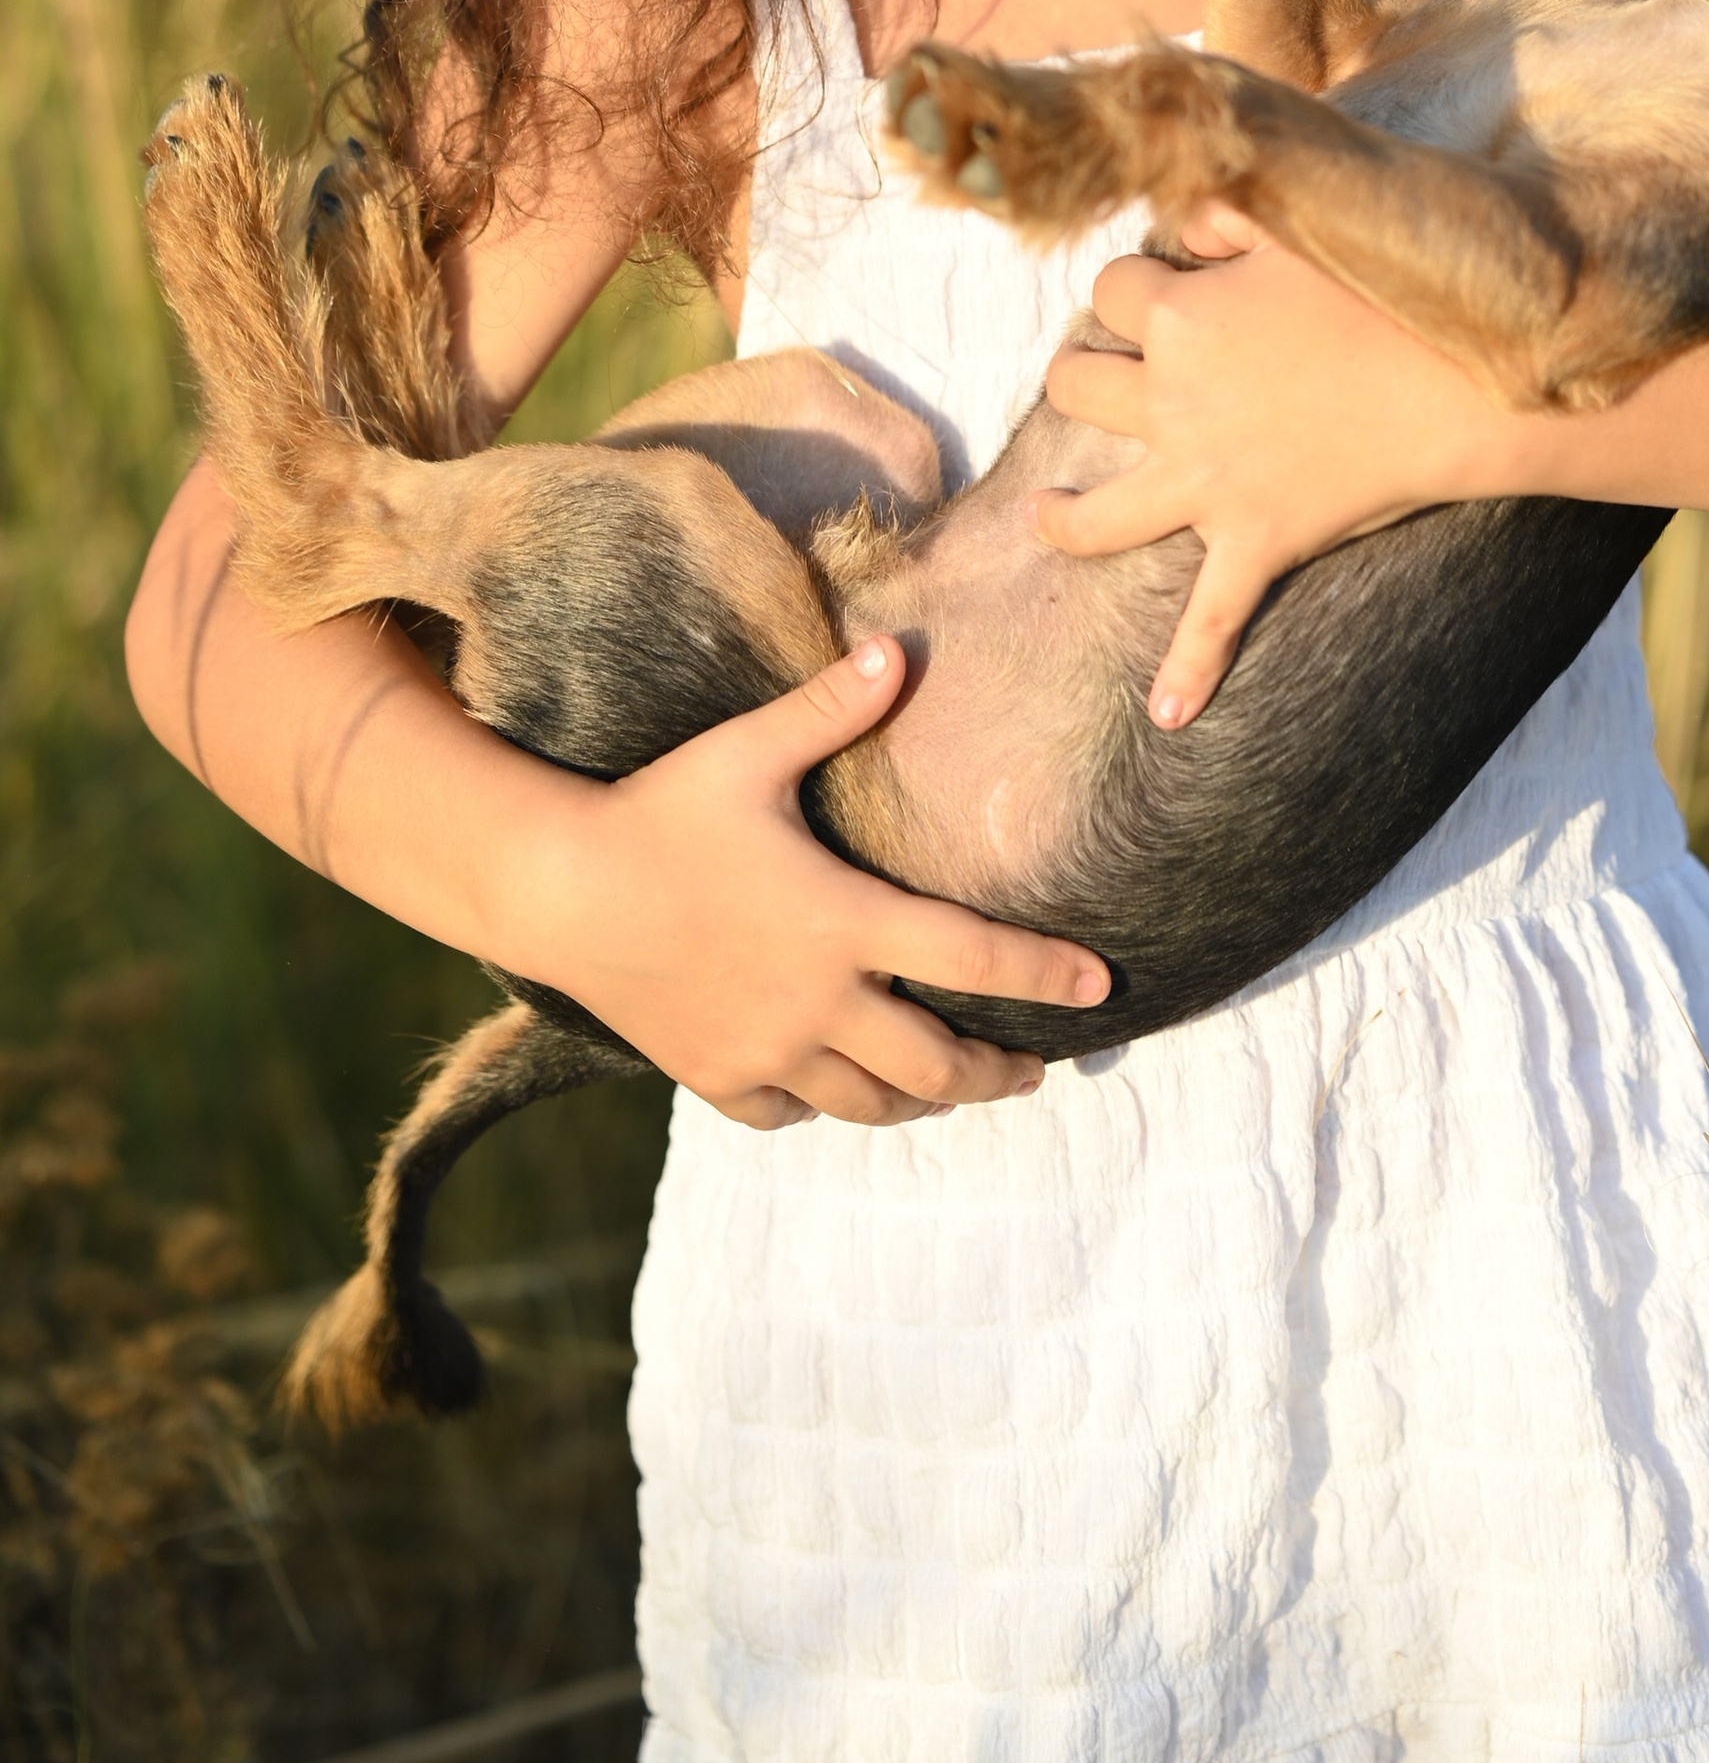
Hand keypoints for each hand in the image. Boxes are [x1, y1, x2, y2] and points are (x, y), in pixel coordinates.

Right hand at [519, 641, 1112, 1128]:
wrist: (554, 890)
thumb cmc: (657, 812)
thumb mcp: (748, 752)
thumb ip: (831, 708)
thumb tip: (896, 650)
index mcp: (843, 922)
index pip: (973, 959)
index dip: (1045, 976)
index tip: (1101, 989)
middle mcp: (817, 1002)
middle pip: (935, 1065)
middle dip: (994, 1073)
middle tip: (1031, 1070)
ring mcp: (766, 1051)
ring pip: (871, 1102)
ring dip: (920, 1098)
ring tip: (950, 1086)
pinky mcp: (717, 1076)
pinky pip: (790, 1112)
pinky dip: (825, 1104)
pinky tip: (836, 1085)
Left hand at [1039, 213, 1518, 728]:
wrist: (1459, 388)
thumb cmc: (1391, 295)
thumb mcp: (1303, 227)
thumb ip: (1231, 213)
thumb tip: (1186, 222)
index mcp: (1181, 317)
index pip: (1112, 286)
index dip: (1133, 283)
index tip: (1161, 284)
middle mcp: (1173, 402)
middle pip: (1077, 381)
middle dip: (1086, 371)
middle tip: (1116, 373)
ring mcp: (1206, 483)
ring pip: (1099, 510)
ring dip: (1067, 517)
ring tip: (1047, 512)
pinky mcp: (1253, 543)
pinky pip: (1209, 621)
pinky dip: (1187, 672)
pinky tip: (1165, 715)